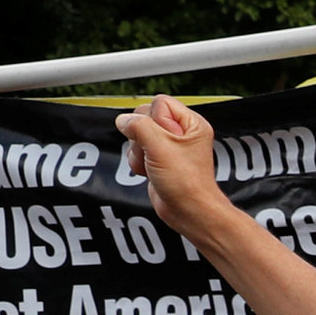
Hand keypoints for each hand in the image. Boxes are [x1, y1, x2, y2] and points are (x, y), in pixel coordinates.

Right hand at [114, 94, 223, 229]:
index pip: (159, 102)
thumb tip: (124, 120)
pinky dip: (138, 162)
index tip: (162, 139)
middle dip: (142, 137)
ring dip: (138, 152)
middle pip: (143, 117)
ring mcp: (168, 147)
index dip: (153, 119)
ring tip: (154, 166)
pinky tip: (150, 172)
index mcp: (191, 123)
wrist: (188, 211)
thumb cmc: (187, 183)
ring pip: (136, 135)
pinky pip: (136, 150)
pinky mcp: (158, 159)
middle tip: (156, 153)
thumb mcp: (159, 146)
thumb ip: (138, 126)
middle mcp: (181, 133)